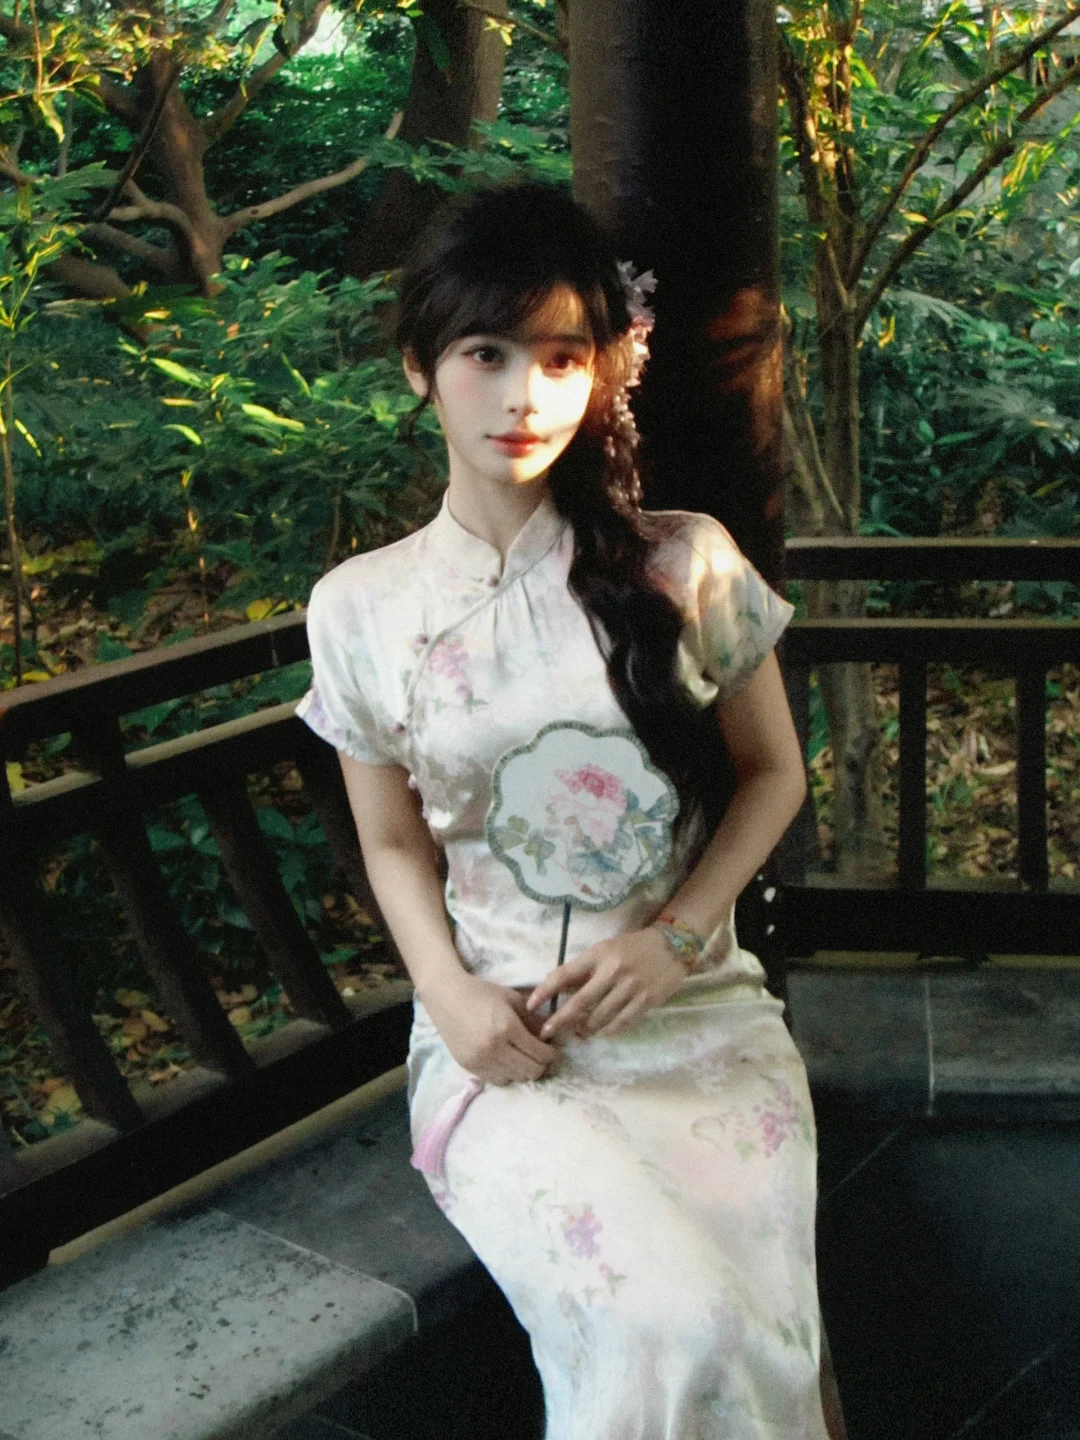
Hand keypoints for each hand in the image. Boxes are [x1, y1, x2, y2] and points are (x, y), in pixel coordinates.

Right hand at [421, 972, 558, 1085]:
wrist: (445, 996)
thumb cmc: (481, 992)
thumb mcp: (511, 998)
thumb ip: (533, 1018)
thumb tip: (550, 1034)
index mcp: (507, 1028)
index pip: (540, 1054)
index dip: (551, 1054)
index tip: (552, 1048)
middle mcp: (494, 1048)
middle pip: (531, 1071)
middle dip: (541, 1064)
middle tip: (541, 1055)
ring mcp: (480, 1060)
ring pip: (515, 1079)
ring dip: (524, 1070)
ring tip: (523, 1057)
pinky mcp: (469, 1067)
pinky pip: (498, 1080)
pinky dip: (507, 1074)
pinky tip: (507, 1061)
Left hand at [526, 928, 687, 1040]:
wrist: (673, 946)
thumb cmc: (632, 947)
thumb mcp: (604, 950)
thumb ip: (583, 969)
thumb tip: (556, 989)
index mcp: (599, 954)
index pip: (565, 974)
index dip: (545, 991)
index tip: (531, 1004)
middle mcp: (613, 971)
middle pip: (580, 1003)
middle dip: (560, 1021)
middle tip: (547, 1033)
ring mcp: (631, 988)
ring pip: (600, 1018)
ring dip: (584, 1029)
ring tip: (576, 1033)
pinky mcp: (646, 1002)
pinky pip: (620, 1024)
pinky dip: (606, 1031)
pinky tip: (599, 1033)